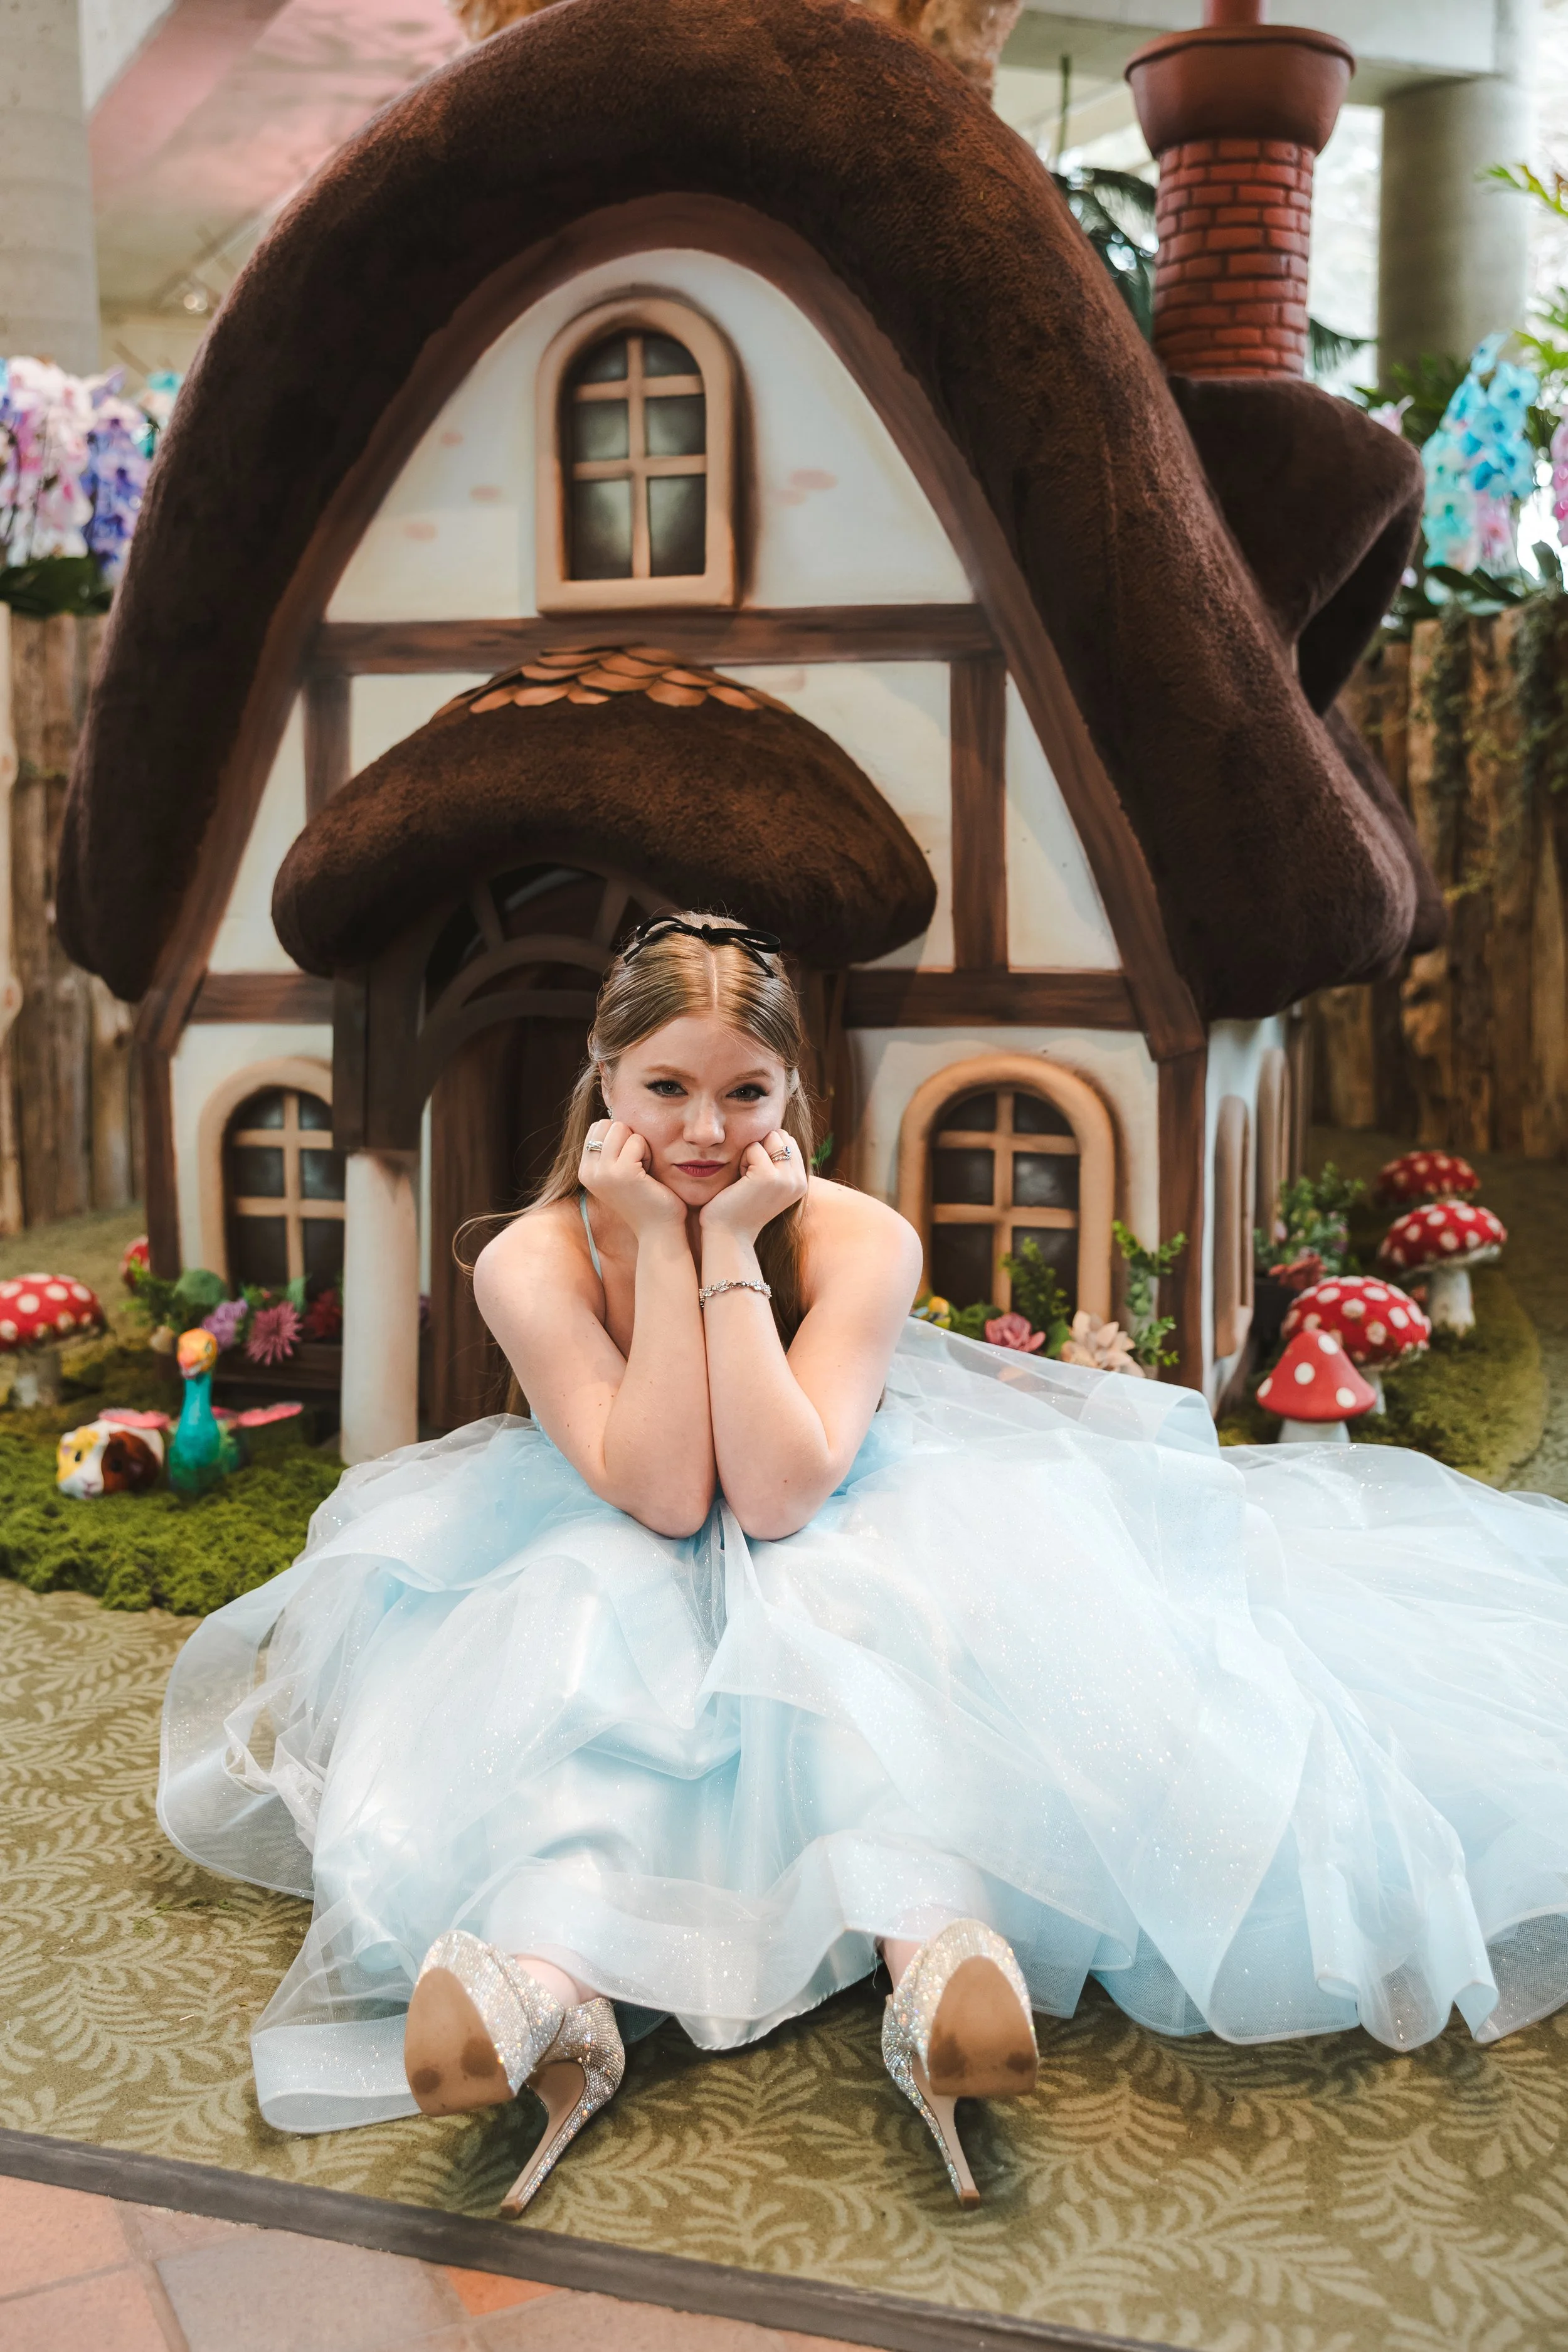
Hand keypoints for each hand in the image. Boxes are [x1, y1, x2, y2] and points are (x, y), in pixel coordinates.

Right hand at [579, 1120, 685, 1235]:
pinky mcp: (622, 1173)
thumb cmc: (647, 1197)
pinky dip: (649, 1153)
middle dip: (629, 1137)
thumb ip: (611, 1149)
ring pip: (621, 1128)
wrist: (659, 1229)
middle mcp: (588, 1172)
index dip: (621, 1137)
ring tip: (643, 1170)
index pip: (599, 1127)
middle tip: (639, 1165)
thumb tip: (613, 1114)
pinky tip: (650, 1175)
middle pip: (609, 1124)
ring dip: (639, 1144)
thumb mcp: (620, 1171)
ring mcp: (603, 1173)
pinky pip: (637, 1141)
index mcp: (585, 1171)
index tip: (631, 1162)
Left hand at [699, 1132, 807, 1241]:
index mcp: (801, 1182)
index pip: (788, 1140)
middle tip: (750, 1177)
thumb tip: (776, 1132)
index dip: (767, 1151)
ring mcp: (786, 1179)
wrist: (728, 1233)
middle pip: (781, 1135)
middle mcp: (799, 1181)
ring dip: (752, 1154)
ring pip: (770, 1138)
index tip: (757, 1177)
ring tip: (746, 1179)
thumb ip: (778, 1161)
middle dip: (761, 1149)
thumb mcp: (768, 1182)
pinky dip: (742, 1161)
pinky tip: (740, 1182)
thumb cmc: (740, 1205)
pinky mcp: (768, 1177)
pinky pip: (754, 1147)